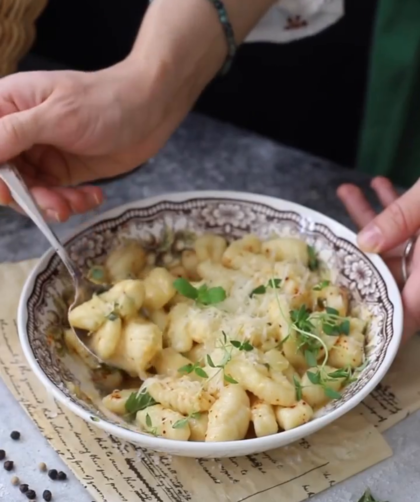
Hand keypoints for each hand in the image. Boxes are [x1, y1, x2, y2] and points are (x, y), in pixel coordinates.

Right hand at [0, 59, 198, 221]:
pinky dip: (73, 203)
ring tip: (79, 203)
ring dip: (54, 204)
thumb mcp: (58, 115)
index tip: (8, 194)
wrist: (151, 111)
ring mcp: (43, 154)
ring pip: (31, 191)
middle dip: (29, 196)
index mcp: (9, 107)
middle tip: (57, 206)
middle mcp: (21, 133)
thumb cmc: (105, 102)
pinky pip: (56, 196)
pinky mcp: (65, 171)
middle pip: (6, 175)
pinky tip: (94, 197)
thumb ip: (15, 133)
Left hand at [337, 176, 419, 341]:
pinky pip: (414, 228)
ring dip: (375, 218)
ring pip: (401, 244)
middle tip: (331, 232)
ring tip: (348, 189)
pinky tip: (378, 184)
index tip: (346, 312)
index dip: (383, 319)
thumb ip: (403, 219)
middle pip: (394, 272)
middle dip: (361, 251)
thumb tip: (366, 243)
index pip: (411, 310)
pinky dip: (396, 210)